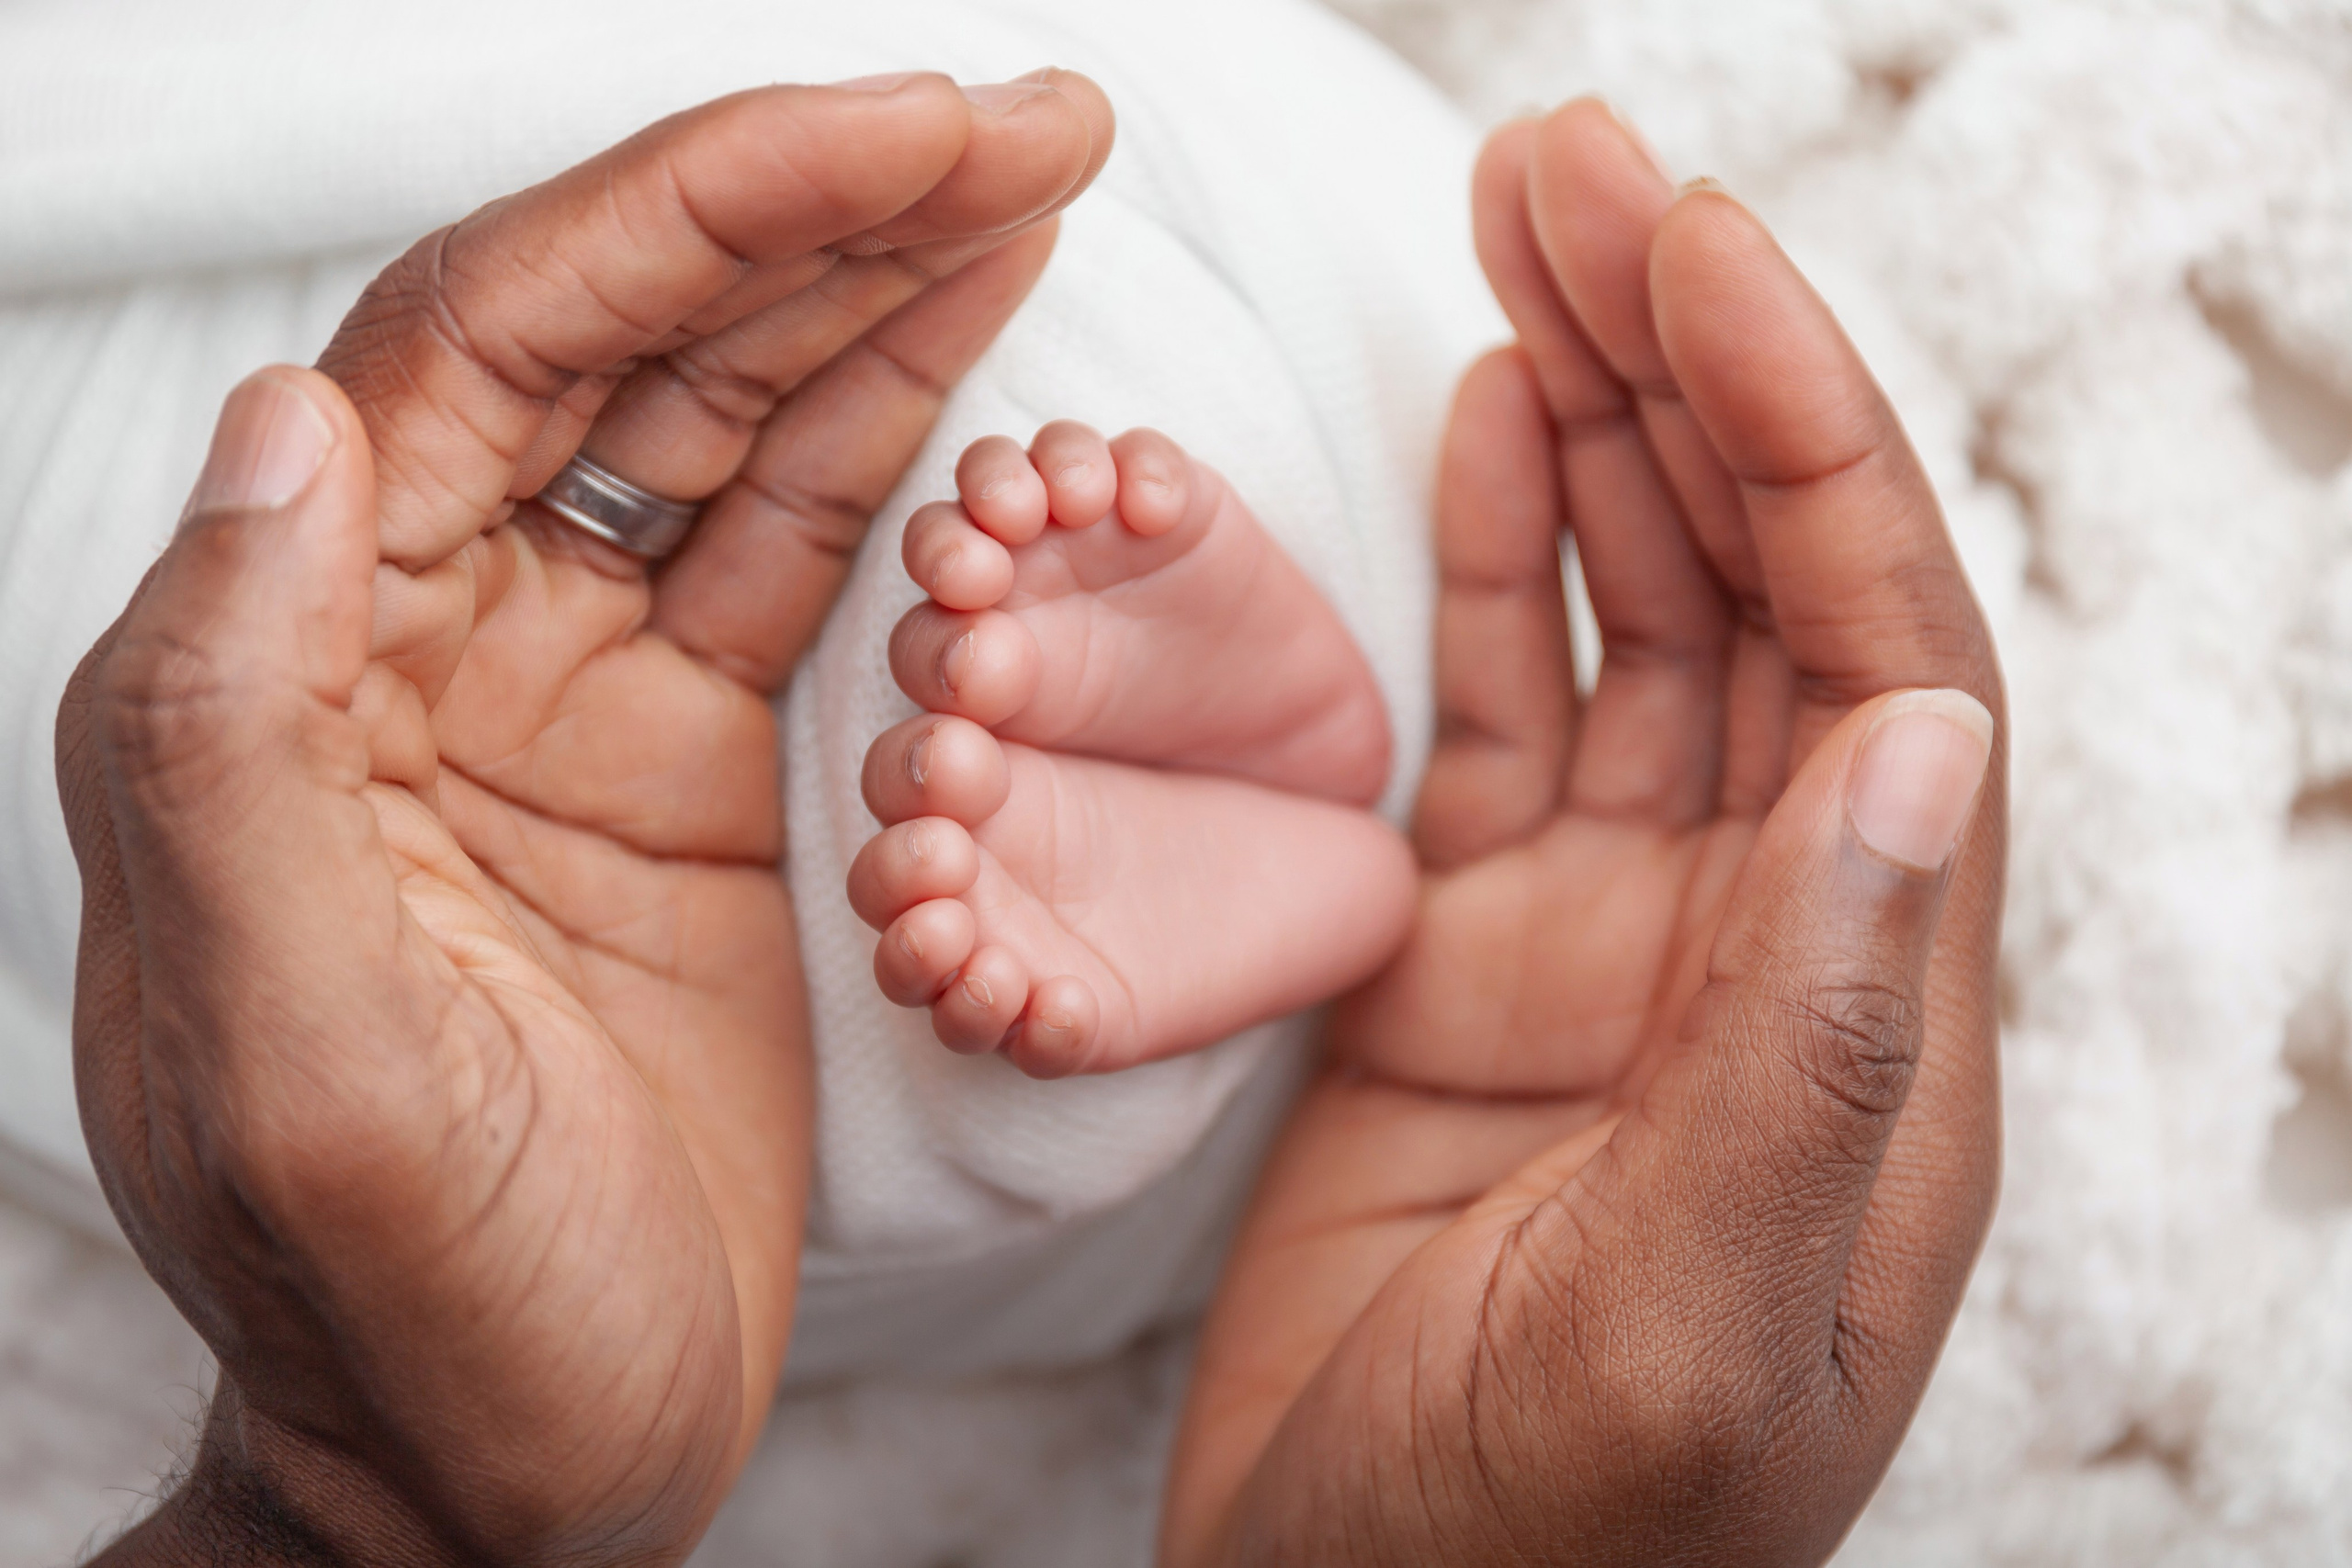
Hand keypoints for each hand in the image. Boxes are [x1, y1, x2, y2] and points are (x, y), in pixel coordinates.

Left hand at [57, 73, 1109, 1565]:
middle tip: (1028, 117)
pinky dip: (884, 435)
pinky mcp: (675, 763)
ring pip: (718, 423)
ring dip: (868, 287)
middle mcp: (409, 639)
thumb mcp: (301, 1066)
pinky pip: (784, 551)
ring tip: (1031, 171)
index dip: (696, 217)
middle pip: (621, 342)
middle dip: (820, 208)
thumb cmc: (399, 1311)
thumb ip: (233, 743)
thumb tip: (284, 424)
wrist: (505, 1473)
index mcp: (292, 675)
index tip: (896, 135)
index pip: (487, 349)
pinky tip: (972, 335)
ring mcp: (557, 693)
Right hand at [1163, 100, 2003, 1564]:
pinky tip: (1494, 430)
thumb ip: (1811, 1051)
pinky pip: (1503, 727)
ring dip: (1594, 429)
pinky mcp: (1462, 968)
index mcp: (1863, 1024)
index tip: (1695, 250)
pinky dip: (1501, 573)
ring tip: (1533, 231)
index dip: (1801, 436)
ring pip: (1632, 630)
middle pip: (1759, 595)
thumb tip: (1916, 742)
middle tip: (1582, 165)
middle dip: (1687, 367)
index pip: (1878, 656)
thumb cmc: (1542, 1551)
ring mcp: (1605, 949)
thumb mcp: (1686, 1326)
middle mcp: (1758, 951)